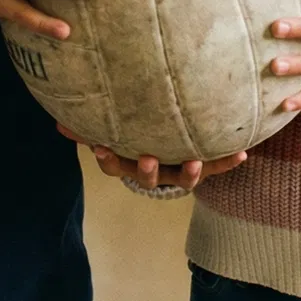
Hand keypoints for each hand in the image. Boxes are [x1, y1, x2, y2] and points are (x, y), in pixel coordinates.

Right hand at [55, 125, 248, 190]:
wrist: (169, 157)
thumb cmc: (136, 138)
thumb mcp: (113, 135)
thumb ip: (87, 129)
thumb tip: (57, 123)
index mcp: (129, 162)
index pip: (114, 164)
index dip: (108, 159)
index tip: (101, 148)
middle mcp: (155, 170)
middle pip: (148, 176)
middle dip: (148, 170)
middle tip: (149, 160)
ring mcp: (179, 171)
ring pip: (183, 177)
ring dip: (190, 171)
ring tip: (194, 161)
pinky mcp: (203, 167)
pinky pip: (216, 166)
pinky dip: (228, 162)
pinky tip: (242, 153)